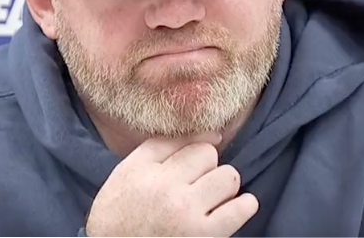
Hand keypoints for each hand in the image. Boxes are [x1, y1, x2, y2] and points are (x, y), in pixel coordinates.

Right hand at [85, 133, 258, 236]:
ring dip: (224, 186)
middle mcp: (164, 186)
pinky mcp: (202, 235)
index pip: (185, 141)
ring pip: (228, 177)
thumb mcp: (124, 175)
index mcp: (142, 169)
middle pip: (208, 154)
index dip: (193, 151)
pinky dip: (245, 205)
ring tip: (213, 199)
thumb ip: (158, 148)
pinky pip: (239, 209)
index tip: (195, 163)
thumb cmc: (118, 219)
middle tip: (197, 186)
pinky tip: (239, 207)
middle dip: (207, 167)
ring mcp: (185, 211)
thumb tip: (212, 135)